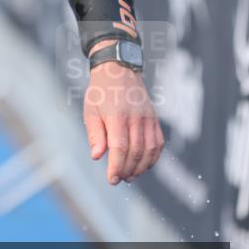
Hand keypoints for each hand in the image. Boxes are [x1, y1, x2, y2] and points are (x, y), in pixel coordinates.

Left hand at [83, 41, 163, 185]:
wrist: (118, 69)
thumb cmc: (100, 92)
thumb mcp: (90, 110)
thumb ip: (94, 134)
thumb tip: (97, 156)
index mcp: (117, 115)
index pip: (120, 147)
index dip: (117, 167)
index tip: (111, 179)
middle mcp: (136, 117)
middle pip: (136, 152)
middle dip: (127, 170)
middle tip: (118, 179)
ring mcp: (148, 118)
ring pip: (149, 150)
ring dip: (141, 168)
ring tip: (130, 176)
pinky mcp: (154, 119)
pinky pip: (158, 143)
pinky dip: (153, 158)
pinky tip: (143, 166)